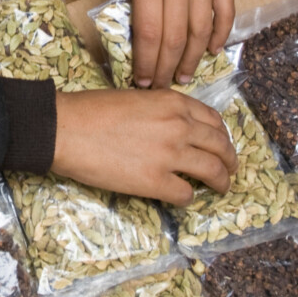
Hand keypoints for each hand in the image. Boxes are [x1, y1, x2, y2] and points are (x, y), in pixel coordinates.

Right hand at [52, 89, 236, 204]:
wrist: (67, 129)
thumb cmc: (93, 110)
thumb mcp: (137, 98)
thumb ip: (162, 111)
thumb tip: (174, 129)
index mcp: (174, 103)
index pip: (213, 120)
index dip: (221, 135)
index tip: (221, 144)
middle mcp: (180, 126)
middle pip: (221, 146)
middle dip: (230, 160)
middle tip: (230, 169)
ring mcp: (170, 155)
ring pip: (213, 171)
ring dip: (221, 182)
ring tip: (221, 188)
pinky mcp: (156, 182)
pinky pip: (186, 194)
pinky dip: (188, 198)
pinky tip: (181, 197)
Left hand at [120, 0, 234, 88]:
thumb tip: (140, 19)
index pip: (148, 32)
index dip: (145, 62)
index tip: (141, 81)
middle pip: (174, 38)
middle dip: (165, 69)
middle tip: (160, 88)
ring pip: (200, 31)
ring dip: (191, 59)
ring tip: (183, 77)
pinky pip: (225, 11)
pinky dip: (219, 34)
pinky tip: (210, 50)